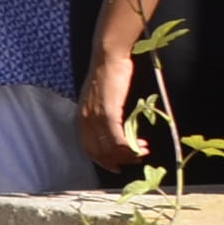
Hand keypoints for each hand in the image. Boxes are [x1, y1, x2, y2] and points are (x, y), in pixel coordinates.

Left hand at [79, 45, 149, 178]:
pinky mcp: (108, 112)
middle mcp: (85, 121)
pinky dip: (129, 147)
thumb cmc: (107, 76)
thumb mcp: (100, 101)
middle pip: (100, 152)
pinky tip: (141, 147)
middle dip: (119, 160)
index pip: (89, 149)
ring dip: (128, 154)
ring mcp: (95, 117)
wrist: (108, 58)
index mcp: (81, 119)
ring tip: (142, 152)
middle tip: (136, 159)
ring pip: (110, 148)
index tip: (118, 166)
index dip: (104, 161)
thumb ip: (103, 116)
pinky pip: (117, 138)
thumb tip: (115, 132)